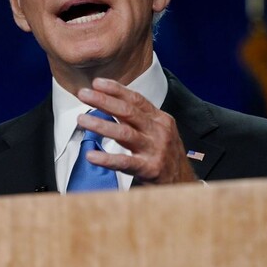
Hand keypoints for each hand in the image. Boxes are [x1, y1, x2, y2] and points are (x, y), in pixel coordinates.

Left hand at [75, 78, 197, 184]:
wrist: (184, 183)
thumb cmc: (165, 155)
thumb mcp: (157, 131)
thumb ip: (137, 118)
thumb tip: (109, 102)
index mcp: (160, 119)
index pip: (136, 99)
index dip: (116, 89)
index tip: (97, 83)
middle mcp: (159, 131)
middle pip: (128, 111)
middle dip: (103, 101)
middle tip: (83, 94)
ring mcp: (155, 150)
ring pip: (124, 133)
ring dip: (101, 125)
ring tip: (82, 120)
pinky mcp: (150, 169)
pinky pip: (125, 162)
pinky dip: (107, 158)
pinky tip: (91, 155)